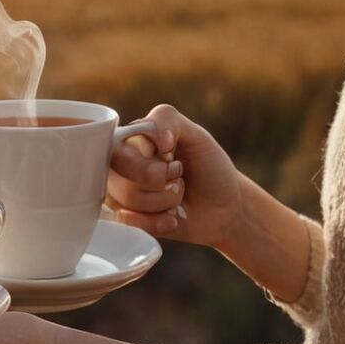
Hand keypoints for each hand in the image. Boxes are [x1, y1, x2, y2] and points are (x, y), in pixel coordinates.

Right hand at [107, 103, 243, 249]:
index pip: (118, 153)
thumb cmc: (208, 167)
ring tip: (177, 195)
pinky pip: (131, 223)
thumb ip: (168, 120)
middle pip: (120, 181)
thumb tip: (154, 141)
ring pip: (127, 203)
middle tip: (177, 177)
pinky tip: (172, 217)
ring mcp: (120, 194)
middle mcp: (118, 166)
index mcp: (129, 140)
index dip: (151, 163)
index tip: (172, 157)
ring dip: (165, 201)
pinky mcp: (128, 220)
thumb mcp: (195, 134)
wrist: (226, 206)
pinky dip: (159, 222)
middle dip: (160, 183)